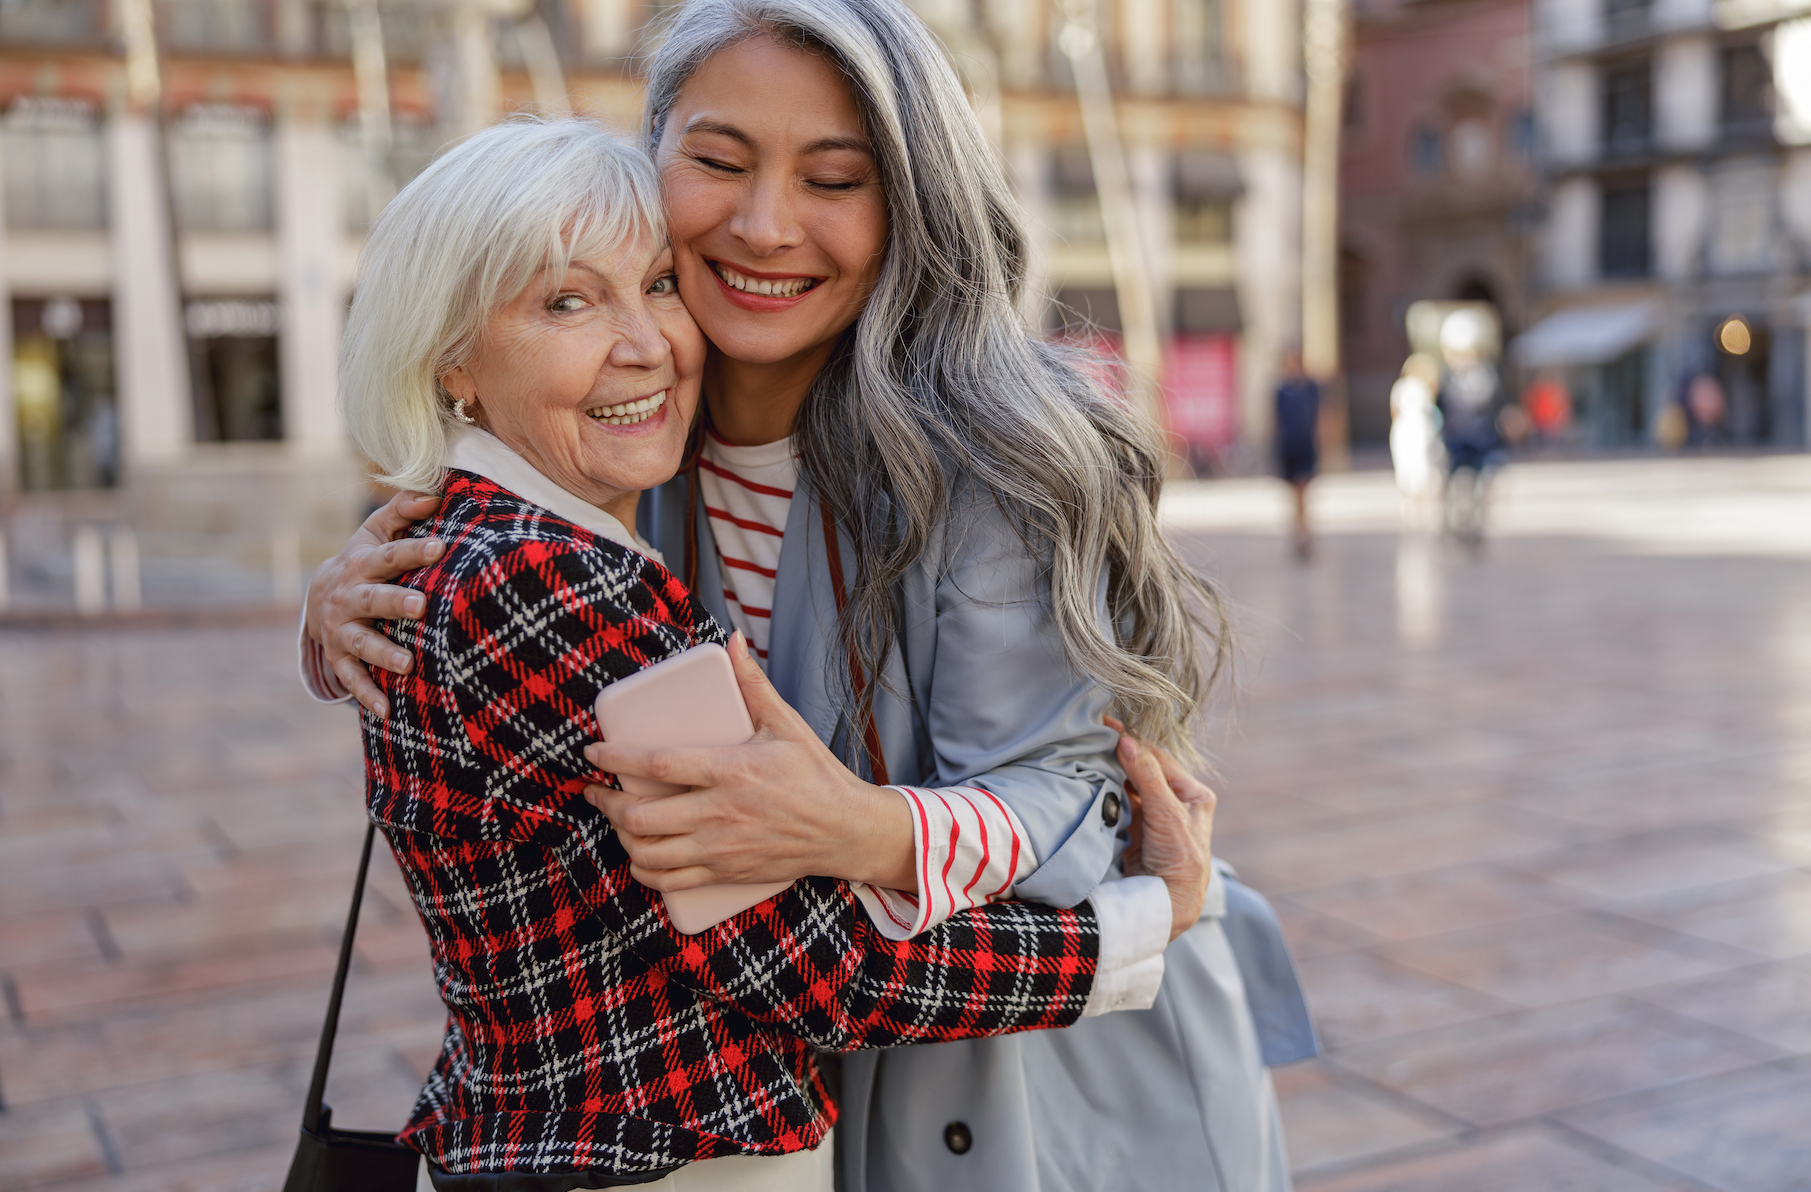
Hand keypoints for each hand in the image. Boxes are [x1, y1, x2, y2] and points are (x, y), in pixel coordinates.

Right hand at [306, 491, 443, 717]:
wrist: (317, 597)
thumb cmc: (364, 560)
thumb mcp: (374, 532)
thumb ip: (402, 510)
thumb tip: (435, 491)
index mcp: (362, 564)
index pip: (390, 556)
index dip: (414, 550)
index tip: (441, 546)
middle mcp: (349, 597)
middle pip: (373, 599)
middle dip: (395, 603)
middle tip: (421, 606)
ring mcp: (342, 629)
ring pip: (361, 643)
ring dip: (383, 653)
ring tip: (408, 663)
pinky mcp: (339, 657)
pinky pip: (352, 678)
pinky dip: (367, 695)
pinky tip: (387, 711)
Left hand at [583, 633, 917, 892]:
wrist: (844, 831)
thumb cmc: (815, 775)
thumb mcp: (785, 724)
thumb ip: (752, 684)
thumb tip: (733, 642)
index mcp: (730, 770)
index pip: (657, 765)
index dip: (615, 757)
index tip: (592, 751)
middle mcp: (719, 813)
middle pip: (641, 816)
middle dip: (606, 803)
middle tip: (597, 789)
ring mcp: (720, 848)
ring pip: (649, 853)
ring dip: (621, 838)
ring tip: (616, 819)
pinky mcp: (726, 872)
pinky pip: (670, 881)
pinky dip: (645, 871)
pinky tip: (639, 857)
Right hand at [1107, 718, 1216, 942]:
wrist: (1167, 902)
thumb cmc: (1180, 859)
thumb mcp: (1167, 814)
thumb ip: (1147, 777)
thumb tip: (1127, 740)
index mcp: (1193, 794)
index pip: (1159, 758)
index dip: (1134, 741)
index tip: (1107, 725)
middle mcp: (1176, 802)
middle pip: (1143, 769)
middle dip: (1120, 755)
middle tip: (1093, 738)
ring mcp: (1155, 816)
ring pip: (1129, 784)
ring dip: (1112, 772)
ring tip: (1088, 755)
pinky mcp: (1136, 829)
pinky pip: (1120, 802)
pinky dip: (1108, 792)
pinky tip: (1093, 781)